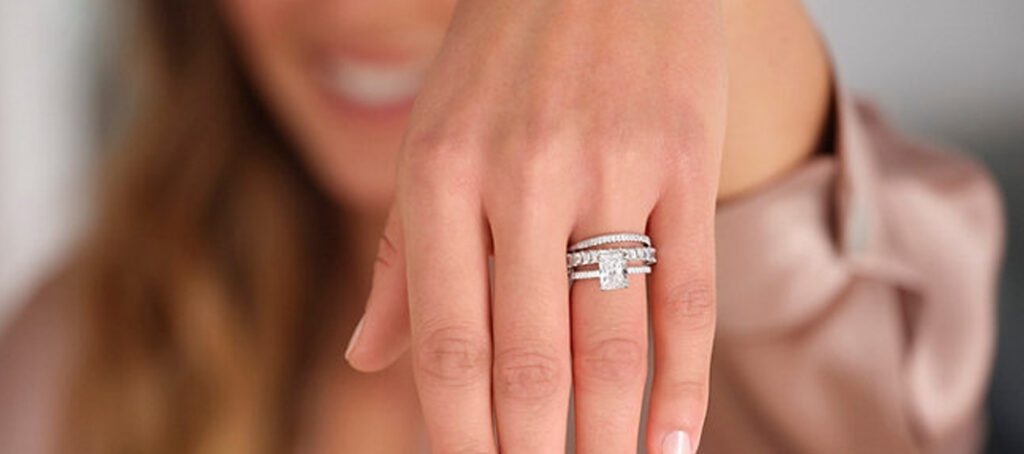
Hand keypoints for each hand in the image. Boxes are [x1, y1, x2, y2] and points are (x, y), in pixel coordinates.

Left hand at [345, 0, 726, 450]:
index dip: (461, 436)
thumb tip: (365, 359)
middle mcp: (522, 177)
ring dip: (608, 439)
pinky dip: (682, 383)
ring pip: (612, 342)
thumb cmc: (497, 61)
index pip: (450, 344)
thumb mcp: (428, 141)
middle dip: (536, 453)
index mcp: (440, 175)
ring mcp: (612, 169)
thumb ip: (400, 258)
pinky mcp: (685, 160)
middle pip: (532, 360)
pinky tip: (673, 443)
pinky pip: (689, 295)